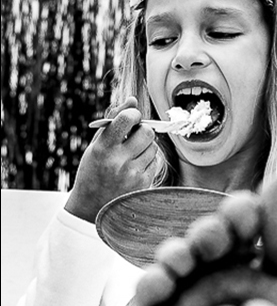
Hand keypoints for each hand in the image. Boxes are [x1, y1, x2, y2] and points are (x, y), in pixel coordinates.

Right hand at [65, 97, 159, 222]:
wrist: (92, 205)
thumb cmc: (93, 170)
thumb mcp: (96, 145)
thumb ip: (114, 121)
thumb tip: (133, 100)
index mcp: (102, 148)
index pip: (126, 119)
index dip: (133, 115)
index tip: (131, 118)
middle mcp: (118, 160)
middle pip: (147, 133)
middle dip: (143, 131)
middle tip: (133, 136)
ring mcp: (133, 173)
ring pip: (154, 147)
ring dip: (146, 146)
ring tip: (131, 154)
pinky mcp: (144, 183)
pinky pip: (155, 161)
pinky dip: (148, 160)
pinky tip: (134, 167)